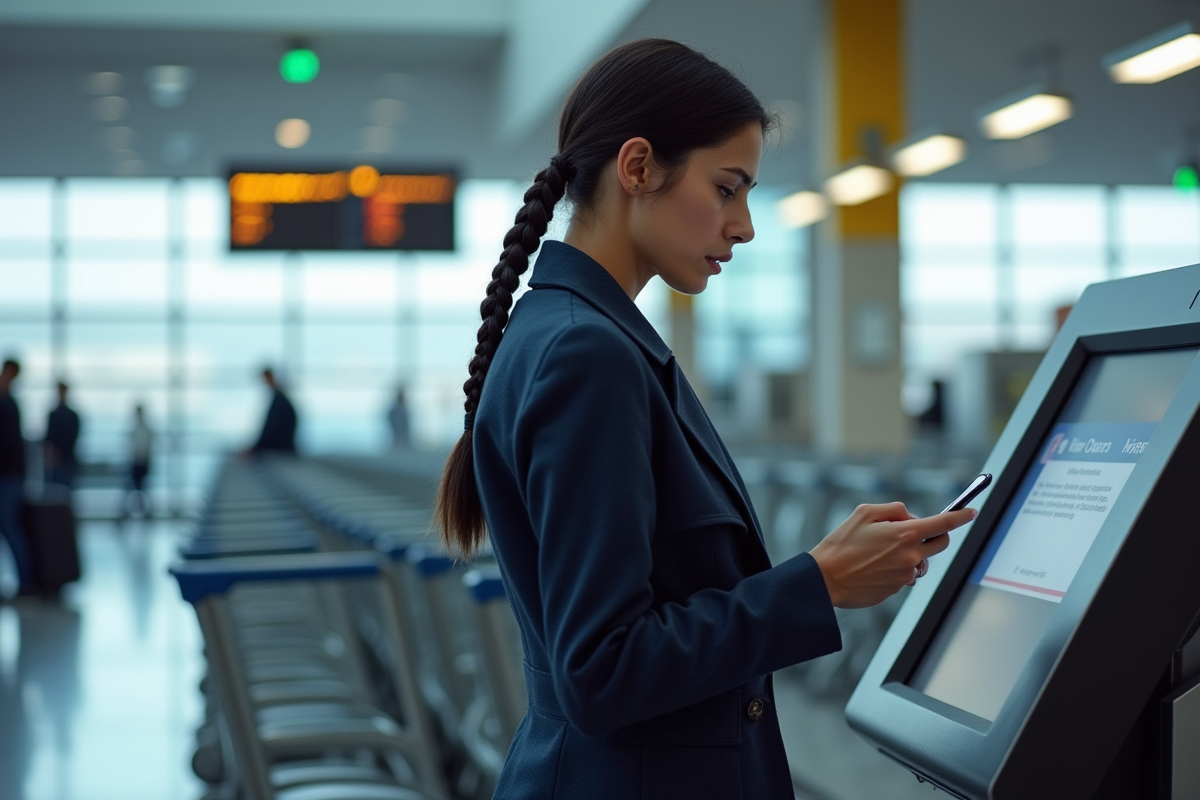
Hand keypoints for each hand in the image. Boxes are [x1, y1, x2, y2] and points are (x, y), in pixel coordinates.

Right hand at [809, 502, 975, 608]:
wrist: (825, 579)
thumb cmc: (841, 544)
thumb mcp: (864, 513)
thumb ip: (894, 509)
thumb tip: (912, 517)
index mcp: (904, 534)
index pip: (943, 523)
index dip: (960, 516)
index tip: (970, 512)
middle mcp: (911, 556)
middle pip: (940, 544)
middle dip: (936, 535)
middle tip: (919, 531)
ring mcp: (905, 575)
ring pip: (920, 560)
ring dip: (910, 554)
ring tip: (880, 552)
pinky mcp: (896, 589)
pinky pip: (904, 575)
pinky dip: (894, 568)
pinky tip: (872, 567)